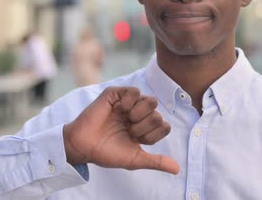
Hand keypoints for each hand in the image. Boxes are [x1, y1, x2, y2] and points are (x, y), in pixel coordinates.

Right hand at [63, 86, 178, 174]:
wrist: (84, 147)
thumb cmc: (107, 153)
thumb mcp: (135, 159)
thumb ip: (156, 162)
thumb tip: (177, 170)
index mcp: (144, 128)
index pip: (164, 126)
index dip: (152, 135)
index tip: (136, 140)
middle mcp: (138, 114)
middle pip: (158, 113)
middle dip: (143, 127)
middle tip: (128, 130)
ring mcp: (128, 103)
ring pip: (150, 101)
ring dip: (139, 114)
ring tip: (125, 120)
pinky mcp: (116, 94)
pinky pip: (134, 91)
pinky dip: (129, 102)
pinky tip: (119, 109)